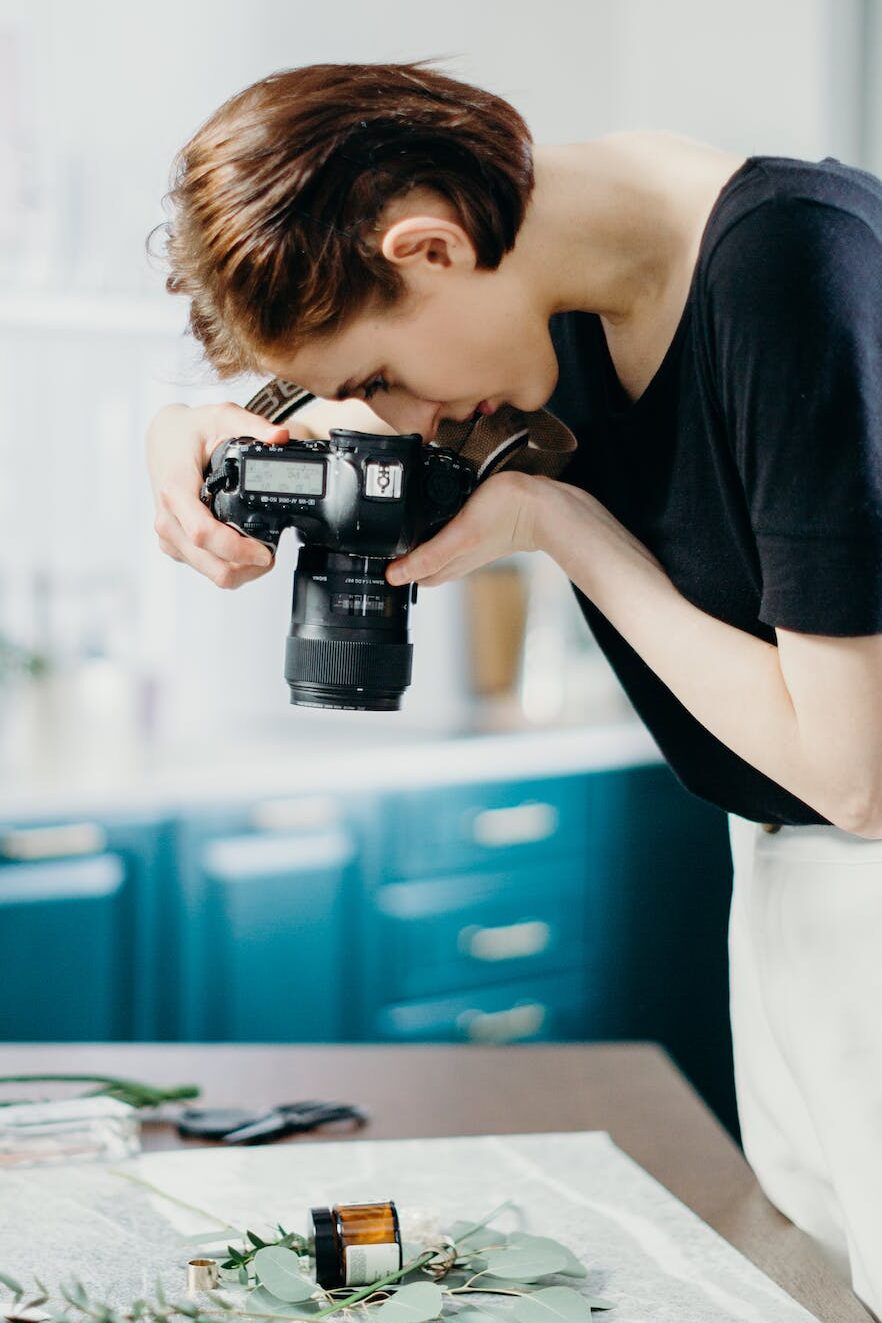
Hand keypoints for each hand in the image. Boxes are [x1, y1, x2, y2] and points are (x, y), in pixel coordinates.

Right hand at [146, 401, 310, 588]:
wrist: (163, 437)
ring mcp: (168, 534)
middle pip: (210, 564)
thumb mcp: (223, 416)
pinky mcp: (173, 543)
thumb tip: (281, 436)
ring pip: (208, 571)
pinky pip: (203, 567)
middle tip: (272, 555)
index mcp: (176, 490)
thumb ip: (253, 425)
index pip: (204, 533)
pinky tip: (243, 551)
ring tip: (262, 553)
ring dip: (239, 570)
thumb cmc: (190, 430)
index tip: (266, 551)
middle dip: (247, 568)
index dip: (238, 550)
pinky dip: (227, 565)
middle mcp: (168, 518)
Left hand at [386, 470, 547, 586]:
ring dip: (418, 541)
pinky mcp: (478, 525)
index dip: (393, 569)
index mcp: (448, 562)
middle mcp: (456, 555)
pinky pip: (450, 531)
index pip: (412, 575)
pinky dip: (437, 527)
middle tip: (382, 541)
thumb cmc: (505, 516)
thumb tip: (394, 576)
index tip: (374, 557)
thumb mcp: (459, 536)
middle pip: (421, 562)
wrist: (541, 503)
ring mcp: (468, 541)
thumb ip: (428, 557)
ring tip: (401, 529)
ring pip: (435, 547)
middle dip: (402, 556)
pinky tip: (436, 515)